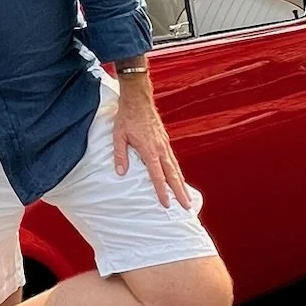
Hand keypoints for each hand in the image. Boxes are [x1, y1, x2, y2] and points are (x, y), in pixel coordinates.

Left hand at [111, 71, 189, 206]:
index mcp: (149, 149)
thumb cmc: (126, 117)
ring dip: (182, 183)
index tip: (167, 204)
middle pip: (173, 174)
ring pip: (175, 167)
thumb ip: (120, 155)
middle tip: (187, 207)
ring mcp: (164, 144)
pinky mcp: (164, 140)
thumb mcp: (118, 135)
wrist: (138, 99)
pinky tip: (178, 177)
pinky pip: (173, 159)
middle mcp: (160, 148)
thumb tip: (121, 173)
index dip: (162, 191)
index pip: (157, 175)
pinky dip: (177, 171)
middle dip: (180, 192)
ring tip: (187, 197)